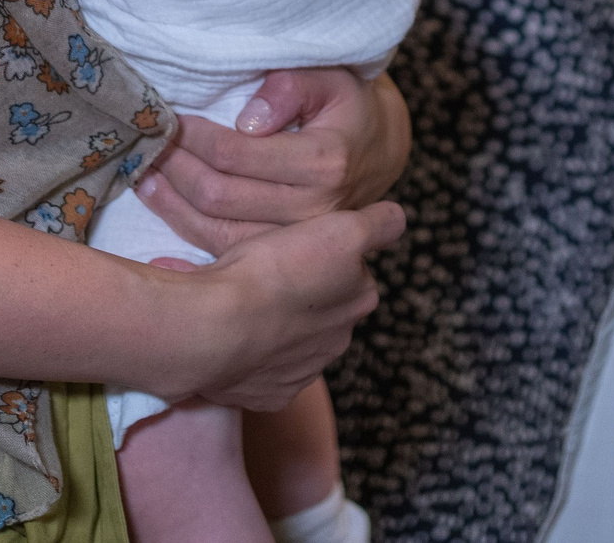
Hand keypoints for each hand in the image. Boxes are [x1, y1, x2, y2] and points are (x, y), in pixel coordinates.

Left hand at [136, 69, 409, 253]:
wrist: (374, 152)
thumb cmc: (343, 106)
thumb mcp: (328, 78)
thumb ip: (290, 88)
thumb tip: (247, 120)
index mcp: (325, 162)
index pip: (237, 154)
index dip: (194, 137)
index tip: (170, 119)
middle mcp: (315, 210)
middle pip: (221, 195)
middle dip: (175, 169)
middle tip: (147, 146)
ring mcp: (300, 242)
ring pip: (217, 231)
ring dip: (171, 205)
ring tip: (144, 177)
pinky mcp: (286, 258)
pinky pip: (226, 254)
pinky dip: (186, 235)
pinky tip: (162, 212)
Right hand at [175, 201, 405, 410]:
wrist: (217, 328)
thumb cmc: (276, 272)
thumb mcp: (340, 230)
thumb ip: (378, 224)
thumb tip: (396, 219)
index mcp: (359, 301)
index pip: (354, 273)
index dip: (326, 256)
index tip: (298, 249)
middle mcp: (338, 342)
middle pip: (326, 310)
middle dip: (304, 295)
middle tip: (270, 274)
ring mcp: (303, 373)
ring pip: (296, 342)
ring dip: (279, 326)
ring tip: (246, 305)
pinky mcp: (270, 395)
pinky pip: (266, 373)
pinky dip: (254, 356)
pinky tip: (236, 336)